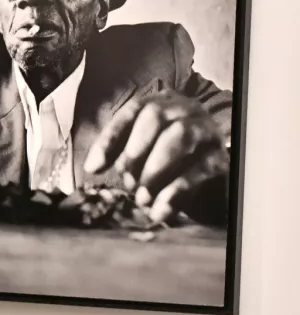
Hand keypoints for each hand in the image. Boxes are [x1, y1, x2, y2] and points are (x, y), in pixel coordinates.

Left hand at [83, 90, 228, 222]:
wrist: (209, 178)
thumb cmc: (165, 161)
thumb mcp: (139, 153)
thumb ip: (116, 155)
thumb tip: (92, 167)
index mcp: (160, 103)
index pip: (131, 111)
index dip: (109, 139)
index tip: (93, 168)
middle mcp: (185, 109)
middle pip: (155, 116)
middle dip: (134, 152)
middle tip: (127, 183)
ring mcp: (206, 130)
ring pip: (179, 137)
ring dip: (155, 169)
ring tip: (142, 198)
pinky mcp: (222, 157)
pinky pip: (200, 169)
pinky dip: (175, 191)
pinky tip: (160, 211)